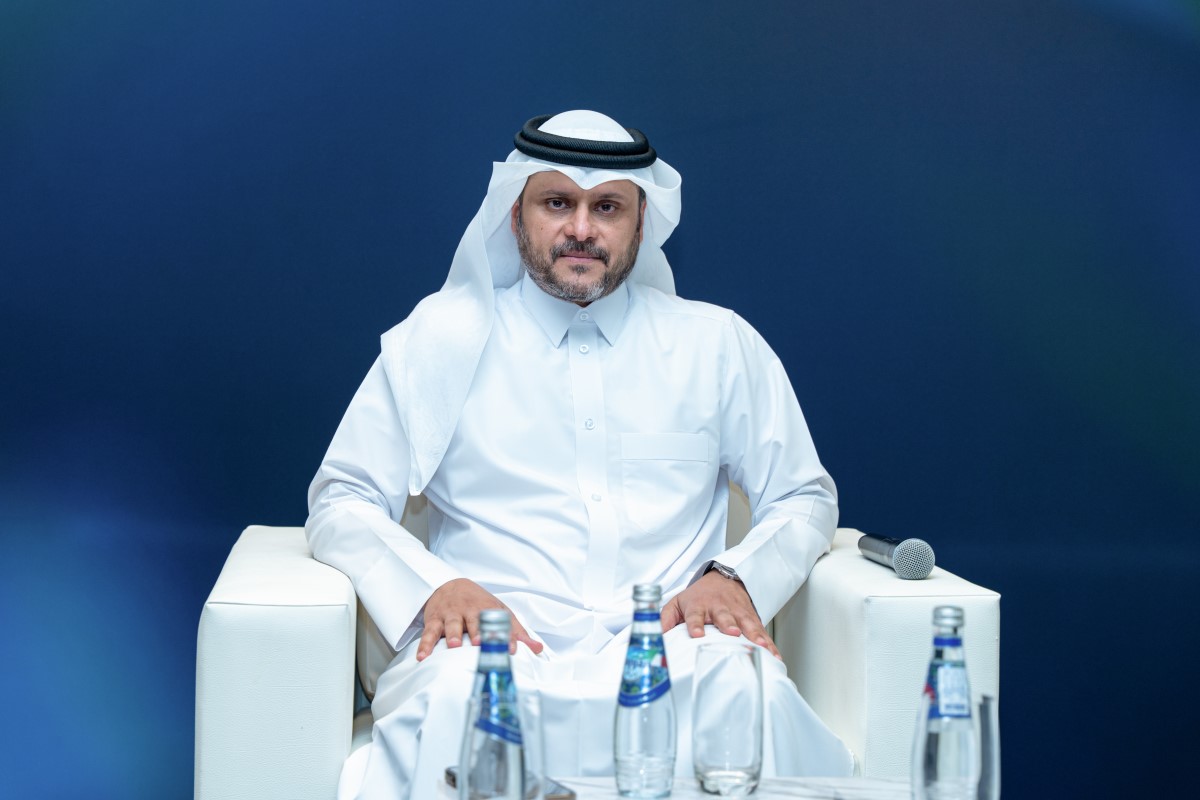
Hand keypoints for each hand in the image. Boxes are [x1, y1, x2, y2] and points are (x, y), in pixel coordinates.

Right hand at [415, 578, 544, 660]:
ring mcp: (451, 614)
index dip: (506, 636)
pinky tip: (423, 656)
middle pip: (475, 621)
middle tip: (480, 643)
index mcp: (489, 610)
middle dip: (478, 632)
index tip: (512, 649)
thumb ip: (517, 632)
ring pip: (451, 624)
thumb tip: (538, 650)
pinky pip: (429, 632)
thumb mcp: (500, 613)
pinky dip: (425, 644)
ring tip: (453, 646)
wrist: (450, 584)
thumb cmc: (478, 603)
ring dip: (452, 635)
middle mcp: (470, 611)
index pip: (500, 623)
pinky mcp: (435, 620)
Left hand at [660, 571, 780, 658]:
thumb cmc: (699, 597)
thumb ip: (664, 619)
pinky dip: (769, 644)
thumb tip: (653, 637)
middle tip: (732, 633)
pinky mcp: (752, 618)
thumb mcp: (677, 603)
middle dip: (728, 624)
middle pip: (724, 616)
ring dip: (754, 634)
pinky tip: (774, 655)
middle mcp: (719, 607)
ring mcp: (737, 612)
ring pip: (747, 623)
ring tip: (760, 646)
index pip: (694, 615)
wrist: (723, 578)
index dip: (695, 624)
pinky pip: (762, 631)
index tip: (696, 634)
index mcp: (698, 605)